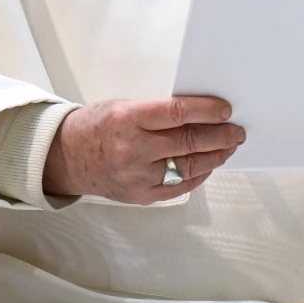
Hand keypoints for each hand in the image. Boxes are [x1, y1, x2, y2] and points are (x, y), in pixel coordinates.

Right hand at [42, 96, 244, 203]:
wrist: (66, 158)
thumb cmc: (97, 126)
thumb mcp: (123, 106)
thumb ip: (158, 112)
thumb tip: (199, 114)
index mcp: (128, 120)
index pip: (177, 113)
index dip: (207, 111)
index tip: (226, 110)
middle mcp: (133, 150)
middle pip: (189, 142)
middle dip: (220, 135)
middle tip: (237, 131)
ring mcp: (138, 176)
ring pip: (189, 166)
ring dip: (215, 156)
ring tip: (229, 146)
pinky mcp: (141, 195)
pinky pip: (180, 186)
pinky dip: (198, 175)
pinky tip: (209, 165)